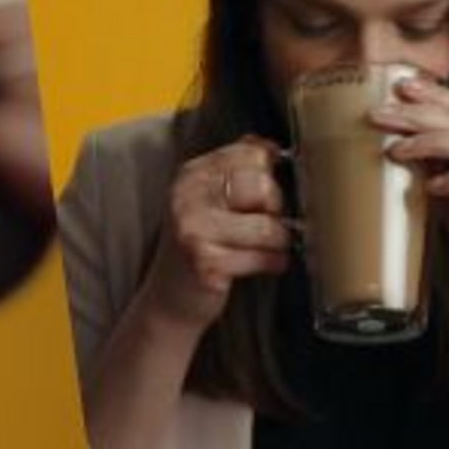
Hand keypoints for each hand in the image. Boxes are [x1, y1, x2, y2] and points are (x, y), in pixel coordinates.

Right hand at [141, 137, 292, 332]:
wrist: (168, 303)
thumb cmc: (198, 249)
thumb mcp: (208, 201)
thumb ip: (234, 170)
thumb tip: (269, 145)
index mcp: (191, 175)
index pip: (252, 155)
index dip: (270, 176)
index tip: (265, 198)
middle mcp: (187, 197)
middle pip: (264, 186)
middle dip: (276, 211)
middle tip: (266, 227)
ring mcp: (194, 230)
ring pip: (269, 226)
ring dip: (279, 243)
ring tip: (269, 249)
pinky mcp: (206, 263)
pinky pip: (262, 257)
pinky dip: (274, 263)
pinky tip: (266, 266)